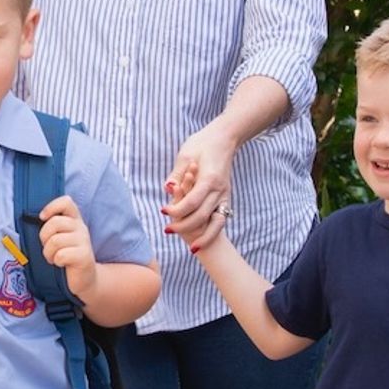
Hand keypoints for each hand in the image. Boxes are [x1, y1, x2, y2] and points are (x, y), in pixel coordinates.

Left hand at [38, 195, 98, 290]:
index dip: (51, 207)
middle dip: (44, 237)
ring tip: (53, 258)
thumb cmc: (67, 256)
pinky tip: (61, 264)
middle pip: (55, 222)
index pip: (66, 202)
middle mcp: (81, 228)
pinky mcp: (84, 256)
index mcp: (74, 220)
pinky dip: (56, 261)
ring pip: (55, 241)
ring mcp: (84, 241)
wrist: (84, 279)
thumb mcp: (60, 238)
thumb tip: (33, 220)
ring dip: (48, 252)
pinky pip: (61, 255)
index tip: (43, 218)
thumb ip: (52, 227)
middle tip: (47, 247)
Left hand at [162, 123, 238, 243]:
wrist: (223, 139)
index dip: (177, 210)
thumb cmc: (201, 145)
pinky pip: (222, 220)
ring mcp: (225, 195)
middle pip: (202, 215)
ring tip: (192, 249)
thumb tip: (168, 189)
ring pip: (217, 222)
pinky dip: (214, 232)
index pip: (192, 201)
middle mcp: (219, 190)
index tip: (163, 211)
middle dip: (184, 226)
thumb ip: (177, 174)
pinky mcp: (226, 198)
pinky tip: (203, 241)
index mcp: (209, 178)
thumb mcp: (186, 155)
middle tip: (167, 230)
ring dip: (205, 237)